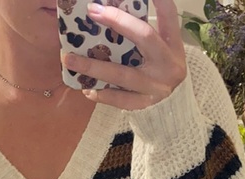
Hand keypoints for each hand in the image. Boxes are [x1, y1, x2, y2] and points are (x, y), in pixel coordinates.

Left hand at [62, 0, 186, 110]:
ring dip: (94, 66)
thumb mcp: (161, 46)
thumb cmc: (161, 67)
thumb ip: (141, 30)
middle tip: (92, 12)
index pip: (168, 13)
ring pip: (123, 74)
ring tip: (69, 59)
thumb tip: (111, 9)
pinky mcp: (146, 104)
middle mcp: (168, 62)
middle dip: (119, 22)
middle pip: (145, 36)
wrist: (175, 104)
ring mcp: (156, 86)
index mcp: (172, 43)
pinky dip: (102, 94)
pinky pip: (120, 100)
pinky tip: (87, 89)